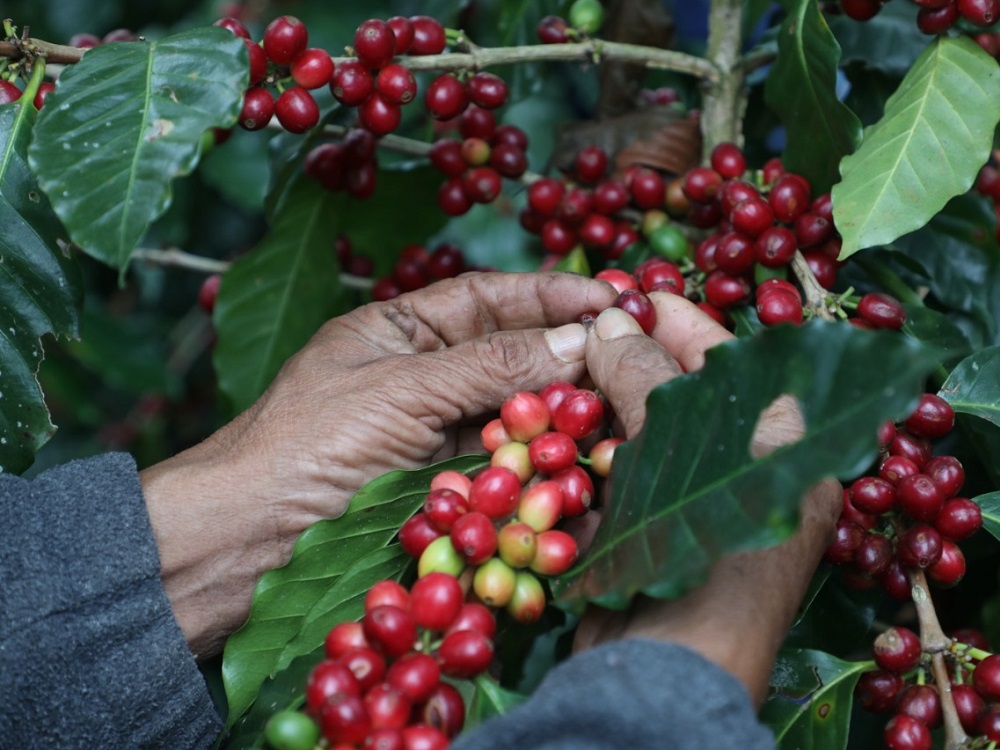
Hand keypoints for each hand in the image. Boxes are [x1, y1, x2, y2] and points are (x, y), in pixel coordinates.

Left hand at [141, 271, 616, 656]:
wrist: (249, 540)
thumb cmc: (306, 445)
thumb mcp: (399, 389)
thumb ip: (489, 364)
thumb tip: (578, 340)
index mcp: (399, 329)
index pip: (487, 298)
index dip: (549, 292)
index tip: (610, 293)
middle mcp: (424, 376)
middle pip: (512, 353)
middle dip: (570, 351)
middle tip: (632, 350)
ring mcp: (438, 434)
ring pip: (518, 411)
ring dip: (566, 408)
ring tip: (621, 401)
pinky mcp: (449, 488)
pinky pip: (509, 465)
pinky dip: (546, 459)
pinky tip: (583, 453)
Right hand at [572, 292, 840, 706]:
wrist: (667, 665)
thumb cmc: (696, 543)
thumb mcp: (674, 444)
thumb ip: (641, 375)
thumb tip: (610, 321)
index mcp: (781, 446)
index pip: (731, 360)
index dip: (681, 321)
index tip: (634, 293)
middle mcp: (742, 476)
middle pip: (678, 398)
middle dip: (626, 363)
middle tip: (584, 329)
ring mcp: (690, 510)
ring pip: (637, 439)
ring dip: (595, 410)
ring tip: (557, 372)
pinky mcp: (645, 539)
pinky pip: (613, 481)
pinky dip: (582, 459)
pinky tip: (546, 434)